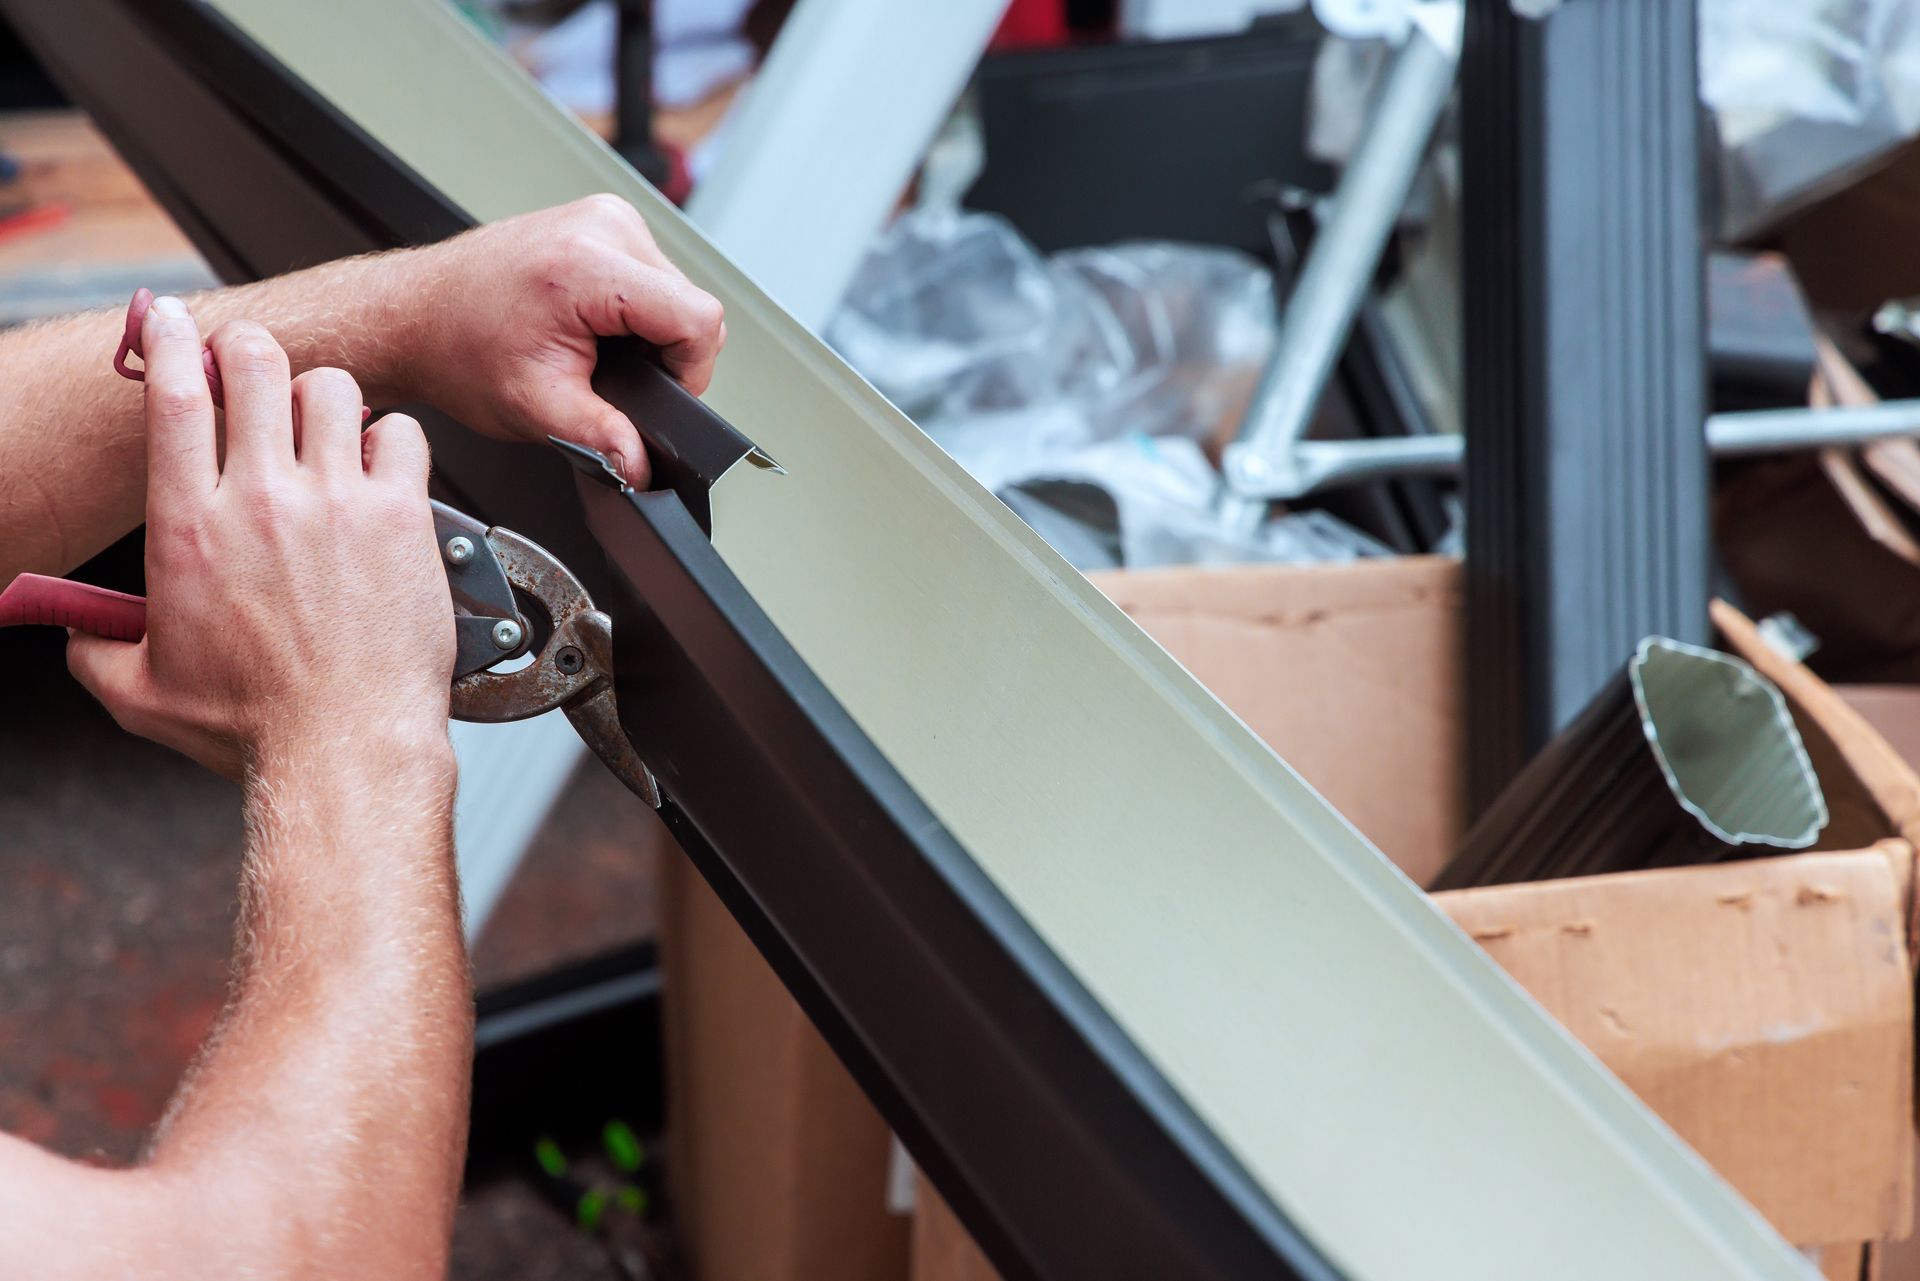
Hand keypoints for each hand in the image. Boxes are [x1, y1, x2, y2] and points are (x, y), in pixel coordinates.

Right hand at [67, 297, 454, 777]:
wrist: (343, 747)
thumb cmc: (255, 727)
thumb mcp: (140, 691)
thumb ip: (97, 646)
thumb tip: (79, 628)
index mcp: (190, 526)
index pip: (174, 394)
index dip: (171, 342)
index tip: (172, 324)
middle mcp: (263, 499)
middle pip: (254, 363)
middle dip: (249, 353)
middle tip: (254, 373)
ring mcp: (338, 503)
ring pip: (333, 387)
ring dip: (323, 396)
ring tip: (323, 428)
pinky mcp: (401, 518)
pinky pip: (403, 433)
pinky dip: (392, 439)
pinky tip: (381, 468)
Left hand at [396, 195, 726, 485]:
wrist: (414, 314)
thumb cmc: (457, 347)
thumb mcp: (536, 407)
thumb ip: (602, 438)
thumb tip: (644, 467)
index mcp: (587, 265)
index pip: (696, 317)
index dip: (689, 370)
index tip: (658, 393)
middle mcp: (603, 225)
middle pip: (691, 303)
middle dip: (664, 353)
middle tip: (610, 375)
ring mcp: (603, 216)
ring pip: (677, 288)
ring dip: (650, 330)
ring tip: (595, 349)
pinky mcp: (601, 219)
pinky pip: (652, 272)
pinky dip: (635, 308)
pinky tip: (593, 325)